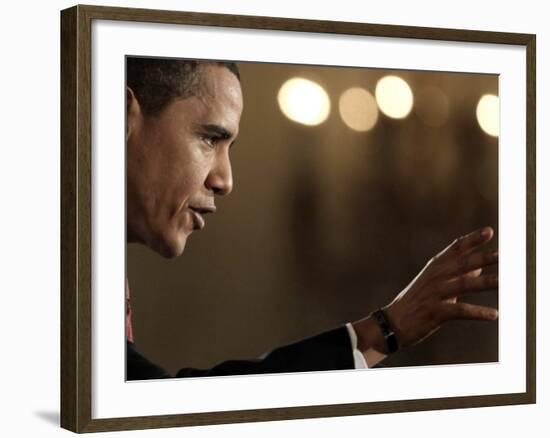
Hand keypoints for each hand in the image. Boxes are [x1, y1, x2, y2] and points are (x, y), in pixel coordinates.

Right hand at [384, 226, 498, 349]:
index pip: (455, 249)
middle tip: (503, 254)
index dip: (472, 239)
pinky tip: (494, 315)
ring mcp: (434, 294)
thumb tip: (478, 267)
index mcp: (434, 268)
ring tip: (504, 281)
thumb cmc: (415, 303)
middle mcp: (435, 277)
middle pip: (462, 264)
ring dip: (484, 282)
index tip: (489, 231)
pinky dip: (477, 312)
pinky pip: (460, 311)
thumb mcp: (433, 284)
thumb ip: (456, 275)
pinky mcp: (435, 312)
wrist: (392, 323)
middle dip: (483, 257)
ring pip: (463, 284)